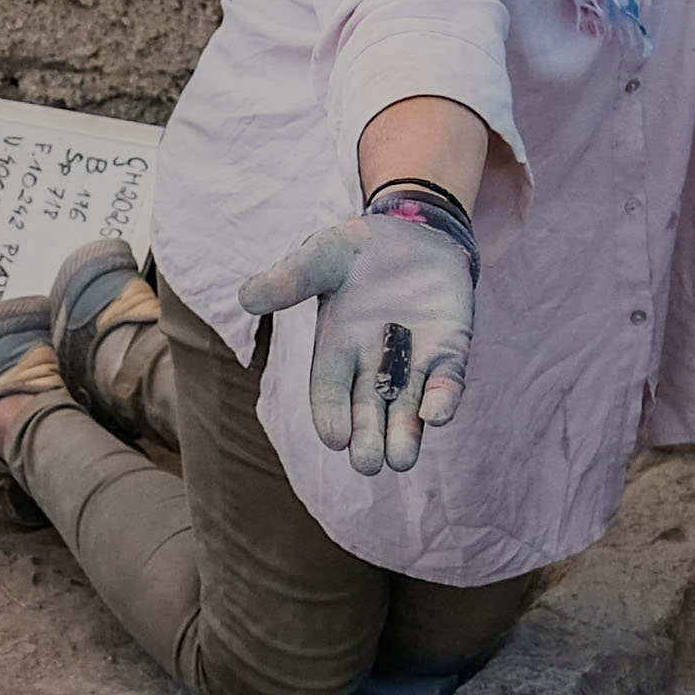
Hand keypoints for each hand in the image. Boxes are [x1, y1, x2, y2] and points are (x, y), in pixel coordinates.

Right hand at [230, 191, 479, 473]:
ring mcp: (414, 362)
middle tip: (368, 463)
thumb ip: (290, 278)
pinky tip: (436, 416)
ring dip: (405, 435)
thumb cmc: (359, 250)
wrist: (415, 231)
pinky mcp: (449, 351)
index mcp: (336, 350)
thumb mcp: (323, 257)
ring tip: (400, 460)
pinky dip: (443, 399)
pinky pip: (446, 382)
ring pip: (407, 409)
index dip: (331, 416)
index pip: (330, 393)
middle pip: (368, 412)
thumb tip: (245, 298)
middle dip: (368, 439)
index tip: (335, 439)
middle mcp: (373, 366)